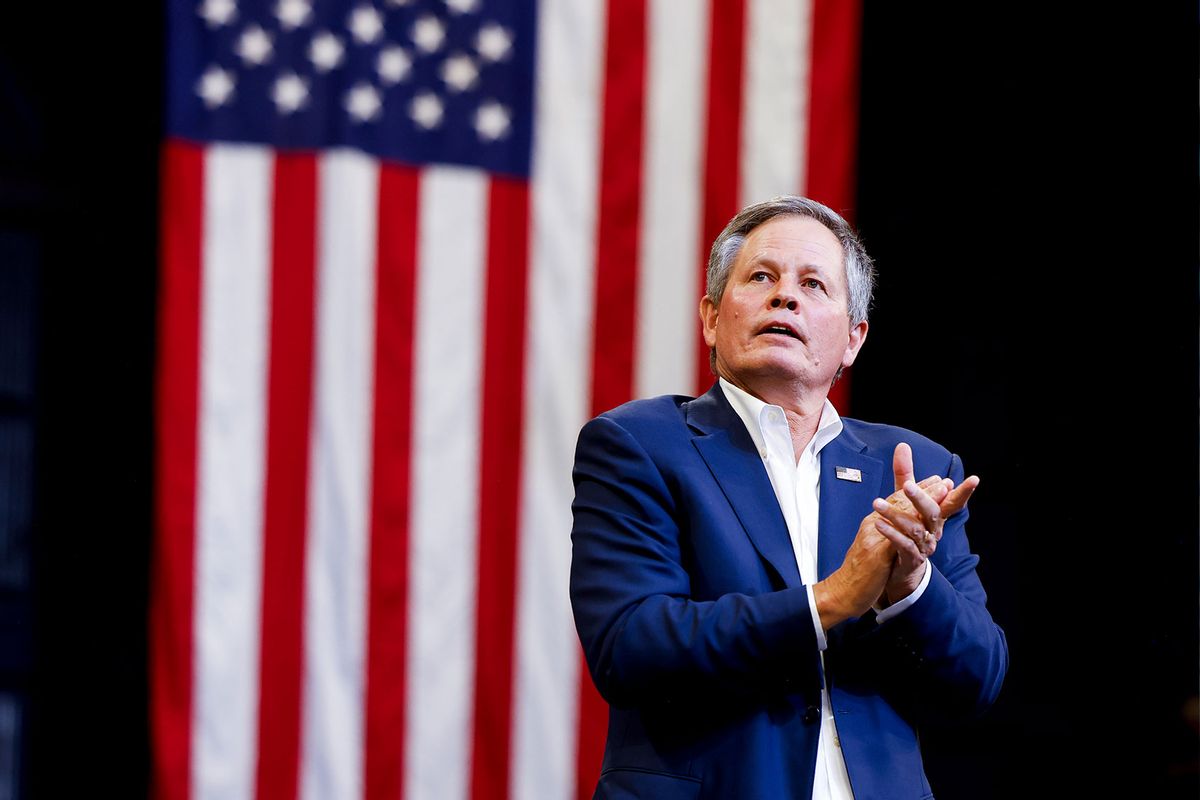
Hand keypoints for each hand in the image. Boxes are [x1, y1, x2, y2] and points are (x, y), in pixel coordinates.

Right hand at [813, 471, 951, 629]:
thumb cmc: (859, 572)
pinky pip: (896, 536)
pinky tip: (928, 521)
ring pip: (900, 513)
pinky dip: (914, 525)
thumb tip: (898, 526)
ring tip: (941, 494)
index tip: (934, 481)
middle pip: (899, 502)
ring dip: (922, 502)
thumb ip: (886, 534)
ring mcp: (873, 538)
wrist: (842, 592)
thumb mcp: (873, 548)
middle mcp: (871, 525)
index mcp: (872, 523)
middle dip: (923, 491)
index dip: (915, 490)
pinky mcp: (876, 553)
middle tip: (943, 481)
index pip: (895, 501)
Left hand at [872, 443, 978, 602]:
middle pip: (933, 512)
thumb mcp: (904, 498)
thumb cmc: (907, 528)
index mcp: (936, 514)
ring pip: (914, 528)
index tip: (975, 480)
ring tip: (877, 504)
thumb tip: (902, 445)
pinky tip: (879, 524)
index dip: (964, 492)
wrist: (902, 566)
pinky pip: (903, 545)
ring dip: (895, 515)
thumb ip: (904, 473)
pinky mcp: (912, 558)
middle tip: (907, 486)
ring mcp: (924, 545)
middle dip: (921, 497)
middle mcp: (934, 529)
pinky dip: (891, 534)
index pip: (953, 501)